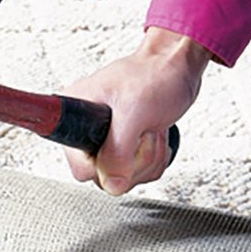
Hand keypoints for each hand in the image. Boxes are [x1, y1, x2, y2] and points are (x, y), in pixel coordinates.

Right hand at [64, 27, 209, 195]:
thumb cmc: (154, 76)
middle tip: (143, 133)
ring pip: (124, 176)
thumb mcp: (134, 113)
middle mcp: (86, 131)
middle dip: (134, 160)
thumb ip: (118, 152)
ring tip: (150, 129)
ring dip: (147, 158)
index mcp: (75, 116)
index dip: (106, 164)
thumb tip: (111, 185)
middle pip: (104, 176)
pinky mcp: (124, 146)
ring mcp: (106, 140)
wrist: (175, 67)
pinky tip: (153, 134)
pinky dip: (153, 158)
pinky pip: (136, 171)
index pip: (80, 167)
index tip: (124, 144)